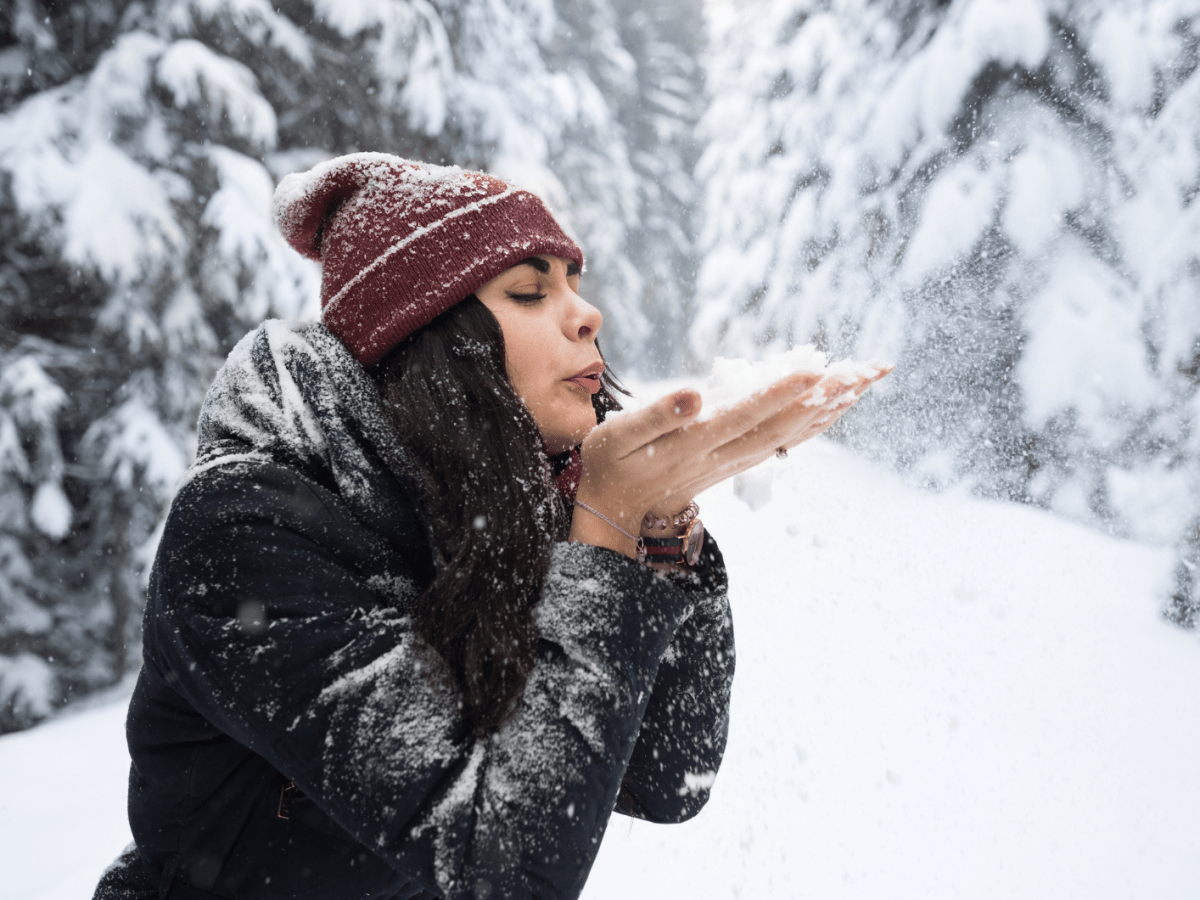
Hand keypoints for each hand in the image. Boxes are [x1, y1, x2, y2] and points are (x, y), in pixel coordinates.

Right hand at [568, 364, 892, 556]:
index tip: (815, 370)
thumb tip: (695, 395)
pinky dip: (818, 420)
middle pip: (786, 425)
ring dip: (834, 406)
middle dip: (830, 395)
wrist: (618, 511)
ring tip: (869, 377)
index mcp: (694, 444)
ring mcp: (737, 460)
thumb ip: (656, 415)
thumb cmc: (612, 464)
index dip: (780, 393)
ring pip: (794, 433)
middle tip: (871, 367)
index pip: (745, 416)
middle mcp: (724, 454)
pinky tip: (839, 402)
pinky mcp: (741, 460)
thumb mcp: (619, 436)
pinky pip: (788, 438)